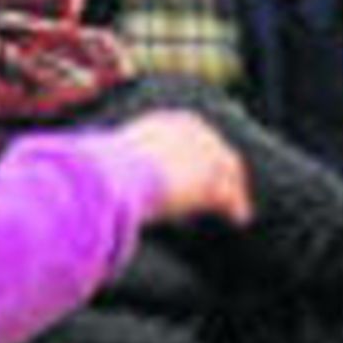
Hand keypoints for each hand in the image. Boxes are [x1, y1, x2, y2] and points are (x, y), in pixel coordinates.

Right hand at [116, 111, 254, 227]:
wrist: (116, 176)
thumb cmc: (103, 173)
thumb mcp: (110, 163)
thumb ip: (117, 167)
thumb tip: (103, 178)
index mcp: (164, 123)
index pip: (192, 133)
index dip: (199, 152)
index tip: (199, 167)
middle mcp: (190, 131)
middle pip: (216, 149)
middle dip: (222, 168)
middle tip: (223, 187)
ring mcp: (204, 152)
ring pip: (228, 171)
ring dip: (234, 189)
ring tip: (238, 209)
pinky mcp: (212, 178)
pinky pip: (230, 193)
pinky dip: (237, 205)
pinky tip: (240, 219)